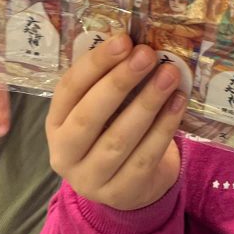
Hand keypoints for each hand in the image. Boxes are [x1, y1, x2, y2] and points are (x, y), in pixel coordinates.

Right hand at [46, 35, 185, 209]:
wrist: (129, 184)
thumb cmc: (114, 128)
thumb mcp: (104, 106)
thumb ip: (111, 78)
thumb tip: (137, 42)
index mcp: (56, 123)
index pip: (69, 89)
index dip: (96, 63)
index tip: (124, 40)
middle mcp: (64, 154)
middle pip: (89, 116)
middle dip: (120, 82)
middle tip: (146, 54)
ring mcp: (91, 179)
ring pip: (118, 139)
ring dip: (147, 103)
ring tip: (169, 74)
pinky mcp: (121, 193)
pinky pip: (145, 158)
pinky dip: (164, 128)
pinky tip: (178, 102)